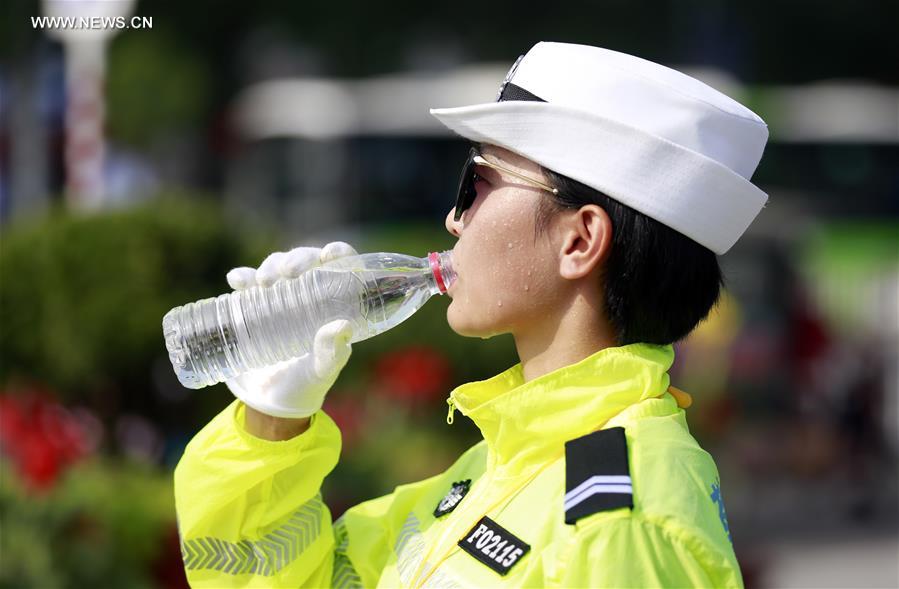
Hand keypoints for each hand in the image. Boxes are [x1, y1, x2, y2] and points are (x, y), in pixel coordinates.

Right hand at [224, 242, 357, 418]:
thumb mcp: (320, 373)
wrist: (267, 403)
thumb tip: (343, 326)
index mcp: (334, 307)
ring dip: (271, 265)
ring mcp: (280, 300)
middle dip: (298, 259)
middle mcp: (309, 298)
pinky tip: (237, 280)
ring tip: (262, 282)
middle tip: (288, 272)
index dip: (339, 254)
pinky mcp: (253, 306)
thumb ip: (332, 354)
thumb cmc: (303, 388)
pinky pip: (248, 283)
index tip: (329, 253)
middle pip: (308, 263)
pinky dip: (242, 277)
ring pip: (278, 267)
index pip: (342, 270)